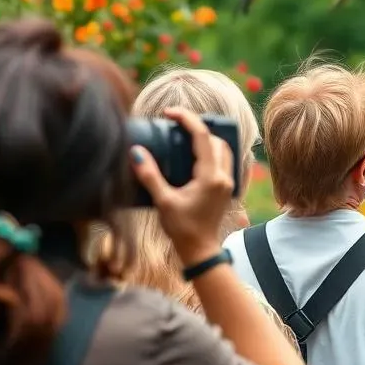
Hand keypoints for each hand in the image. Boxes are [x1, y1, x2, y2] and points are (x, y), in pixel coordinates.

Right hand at [130, 107, 234, 265]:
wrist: (200, 251)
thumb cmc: (182, 229)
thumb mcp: (163, 201)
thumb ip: (150, 176)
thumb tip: (136, 152)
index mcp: (211, 177)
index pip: (203, 137)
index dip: (187, 119)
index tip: (170, 112)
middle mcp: (224, 176)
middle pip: (216, 139)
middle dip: (197, 127)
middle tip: (175, 125)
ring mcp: (228, 182)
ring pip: (223, 149)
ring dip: (206, 139)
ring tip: (183, 138)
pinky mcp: (226, 188)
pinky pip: (223, 160)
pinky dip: (211, 152)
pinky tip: (193, 156)